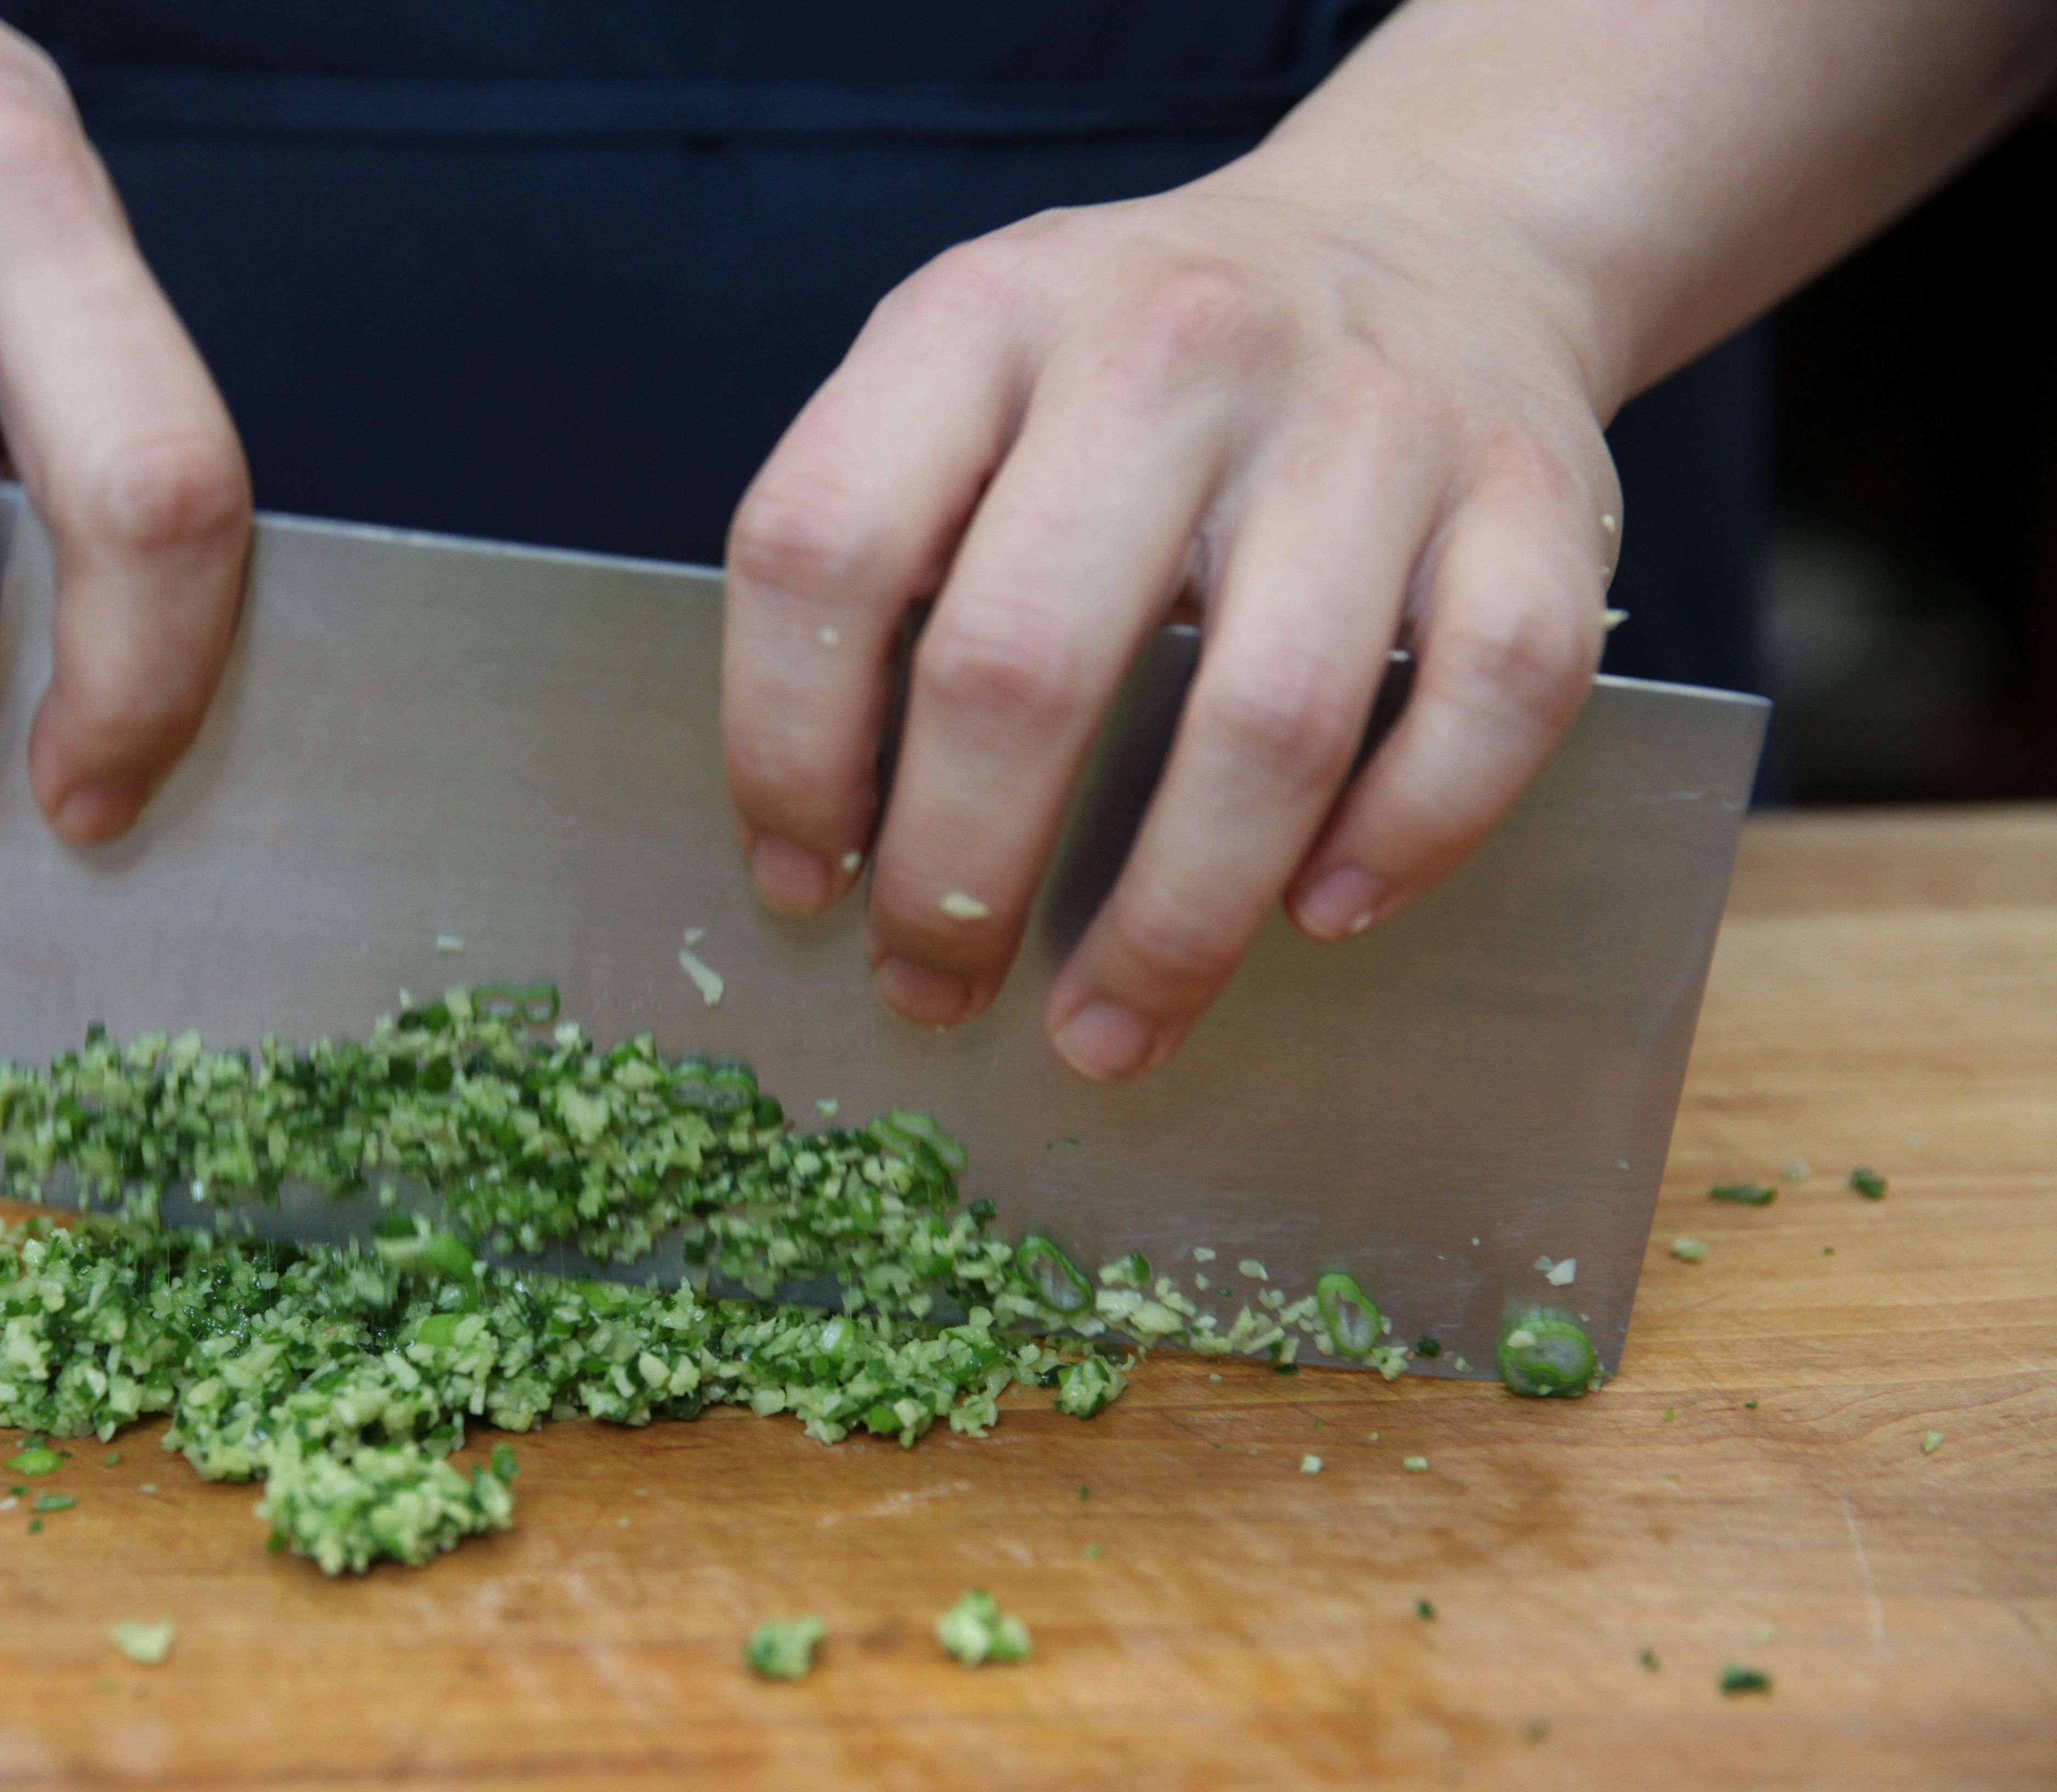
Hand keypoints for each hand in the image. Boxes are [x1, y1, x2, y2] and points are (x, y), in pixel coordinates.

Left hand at [720, 171, 1617, 1080]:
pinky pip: (1480, 712)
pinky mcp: (1538, 503)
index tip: (802, 880)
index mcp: (987, 318)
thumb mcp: (968, 383)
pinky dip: (1399, 840)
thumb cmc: (1145, 374)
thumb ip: (878, 560)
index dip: (783, 747)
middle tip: (933, 986)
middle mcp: (1177, 347)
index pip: (823, 548)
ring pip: (1266, 725)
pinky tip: (1317, 913)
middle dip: (958, 877)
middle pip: (1025, 665)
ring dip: (1171, 925)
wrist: (1423, 232)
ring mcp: (1373, 423)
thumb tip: (829, 841)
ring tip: (1107, 1028)